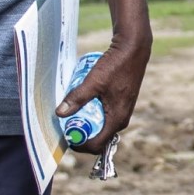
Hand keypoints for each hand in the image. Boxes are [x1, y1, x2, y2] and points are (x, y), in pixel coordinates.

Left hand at [56, 28, 152, 148]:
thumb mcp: (94, 82)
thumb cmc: (117, 65)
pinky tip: (84, 102)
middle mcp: (121, 119)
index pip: (97, 145)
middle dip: (81, 133)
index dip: (79, 144)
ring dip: (86, 123)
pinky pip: (105, 116)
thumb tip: (59, 113)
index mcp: (117, 119)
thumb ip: (77, 98)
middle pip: (98, 137)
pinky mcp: (121, 103)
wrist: (134, 48)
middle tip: (66, 123)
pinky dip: (93, 114)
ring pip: (101, 126)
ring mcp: (122, 111)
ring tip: (73, 111)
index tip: (66, 135)